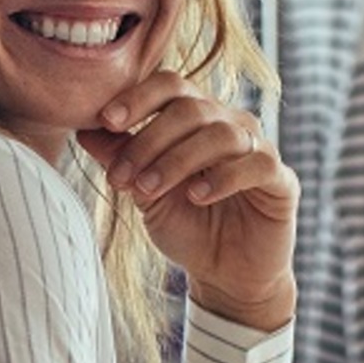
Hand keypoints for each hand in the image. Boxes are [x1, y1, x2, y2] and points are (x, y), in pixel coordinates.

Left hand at [74, 72, 296, 329]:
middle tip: (121, 178)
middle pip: (190, 107)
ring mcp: (258, 149)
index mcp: (196, 119)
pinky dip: (223, 177)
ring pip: (220, 134)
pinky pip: (256, 164)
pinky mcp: (281, 181)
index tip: (106, 120)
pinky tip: (197, 196)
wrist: (225, 275)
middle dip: (148, 141)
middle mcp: (229, 125)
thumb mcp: (145, 193)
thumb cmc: (187, 226)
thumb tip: (83, 127)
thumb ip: (120, 159)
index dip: (138, 97)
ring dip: (177, 160)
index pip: (170, 86)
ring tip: (148, 192)